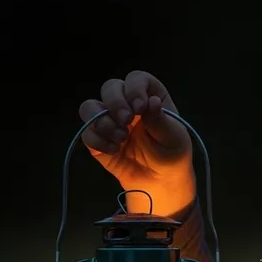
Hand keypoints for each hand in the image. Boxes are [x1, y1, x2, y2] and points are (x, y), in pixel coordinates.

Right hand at [79, 70, 196, 215]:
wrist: (161, 182)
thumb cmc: (172, 155)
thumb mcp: (174, 138)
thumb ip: (160, 120)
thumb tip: (151, 102)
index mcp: (149, 97)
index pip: (136, 79)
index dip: (135, 88)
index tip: (140, 107)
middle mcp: (127, 104)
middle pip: (110, 88)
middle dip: (115, 103)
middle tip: (126, 121)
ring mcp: (111, 121)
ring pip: (90, 106)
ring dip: (102, 121)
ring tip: (121, 138)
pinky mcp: (99, 141)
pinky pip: (87, 133)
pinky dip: (98, 141)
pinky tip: (114, 151)